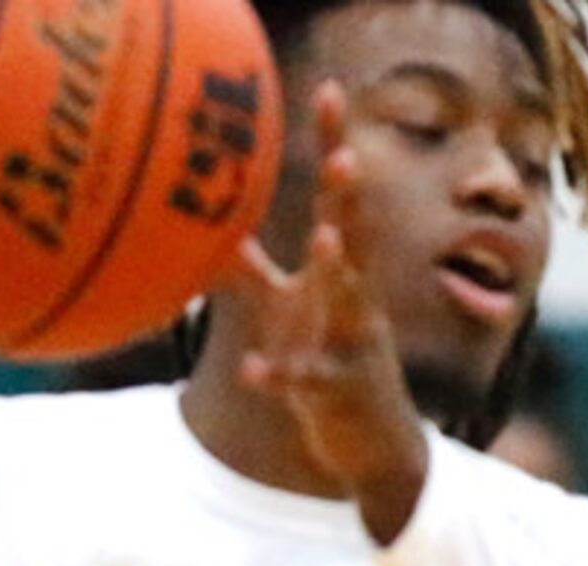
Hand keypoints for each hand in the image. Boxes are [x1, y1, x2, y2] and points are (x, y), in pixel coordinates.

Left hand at [229, 82, 432, 541]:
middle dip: (349, 196)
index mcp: (341, 276)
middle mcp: (353, 302)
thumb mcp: (290, 315)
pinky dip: (279, 376)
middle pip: (353, 238)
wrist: (375, 450)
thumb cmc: (329, 366)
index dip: (335, 147)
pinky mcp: (336, 394)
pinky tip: (254, 372)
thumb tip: (211, 229)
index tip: (330, 92)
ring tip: (322, 240)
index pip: (338, 202)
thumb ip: (252, 272)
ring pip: (347, 304)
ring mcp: (350, 346)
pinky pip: (306, 381)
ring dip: (335, 271)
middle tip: (347, 153)